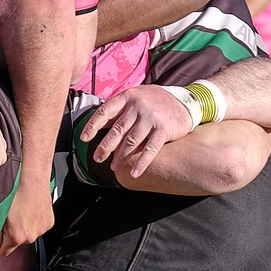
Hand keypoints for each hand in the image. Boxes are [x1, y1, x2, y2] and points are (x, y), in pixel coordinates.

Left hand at [0, 171, 53, 255]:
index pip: (3, 252)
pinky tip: (29, 210)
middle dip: (10, 234)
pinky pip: (37, 227)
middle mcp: (31, 236)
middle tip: (8, 218)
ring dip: (23, 227)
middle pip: (16, 243)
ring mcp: (42, 229)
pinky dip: (32, 222)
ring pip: (27, 235)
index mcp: (17, 235)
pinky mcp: (49, 222)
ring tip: (20, 211)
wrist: (31, 176)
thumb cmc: (14, 189)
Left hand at [80, 85, 195, 178]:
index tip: (83, 138)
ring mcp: (151, 117)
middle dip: (105, 147)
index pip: (104, 111)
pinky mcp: (164, 129)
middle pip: (117, 129)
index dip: (92, 125)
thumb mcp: (136, 98)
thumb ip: (119, 110)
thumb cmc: (155, 101)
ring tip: (114, 168)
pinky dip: (142, 163)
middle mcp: (138, 106)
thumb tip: (98, 126)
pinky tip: (135, 173)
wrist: (187, 101)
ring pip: (131, 141)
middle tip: (97, 159)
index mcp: (127, 97)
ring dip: (121, 157)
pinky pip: (150, 149)